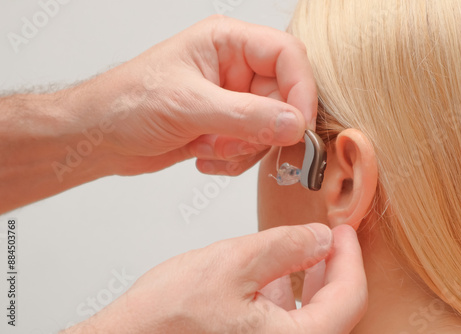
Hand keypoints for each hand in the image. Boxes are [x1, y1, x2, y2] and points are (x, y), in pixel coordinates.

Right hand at [62, 224, 366, 333]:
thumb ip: (286, 247)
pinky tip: (275, 275)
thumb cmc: (166, 318)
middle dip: (334, 269)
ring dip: (312, 282)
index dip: (350, 258)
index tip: (344, 231)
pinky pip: (284, 326)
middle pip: (335, 311)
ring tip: (308, 250)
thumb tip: (322, 238)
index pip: (348, 299)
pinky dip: (286, 298)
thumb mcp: (233, 264)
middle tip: (332, 238)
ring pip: (310, 319)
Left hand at [67, 15, 317, 175]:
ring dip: (246, 148)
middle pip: (285, 97)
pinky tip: (202, 156)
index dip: (301, 89)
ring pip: (272, 128)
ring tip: (210, 148)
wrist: (101, 136)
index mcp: (227, 42)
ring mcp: (233, 100)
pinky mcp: (227, 127)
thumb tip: (295, 124)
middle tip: (242, 145)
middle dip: (266, 129)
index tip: (299, 125)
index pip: (287, 55)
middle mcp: (235, 69)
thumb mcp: (188, 105)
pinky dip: (234, 160)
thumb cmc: (128, 103)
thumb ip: (246, 116)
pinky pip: (253, 147)